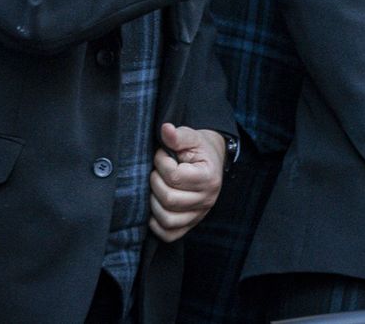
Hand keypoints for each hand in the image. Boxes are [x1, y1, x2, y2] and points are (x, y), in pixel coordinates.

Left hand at [148, 123, 225, 241]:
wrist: (210, 161)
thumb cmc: (199, 150)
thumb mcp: (192, 138)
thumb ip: (178, 135)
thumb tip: (165, 129)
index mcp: (209, 178)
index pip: (175, 177)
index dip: (161, 163)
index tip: (162, 155)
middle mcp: (206, 200)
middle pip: (168, 199)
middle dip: (155, 182)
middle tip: (157, 170)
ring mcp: (198, 215)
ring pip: (167, 219)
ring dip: (153, 202)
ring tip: (156, 187)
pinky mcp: (190, 224)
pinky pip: (169, 234)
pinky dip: (157, 224)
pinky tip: (155, 207)